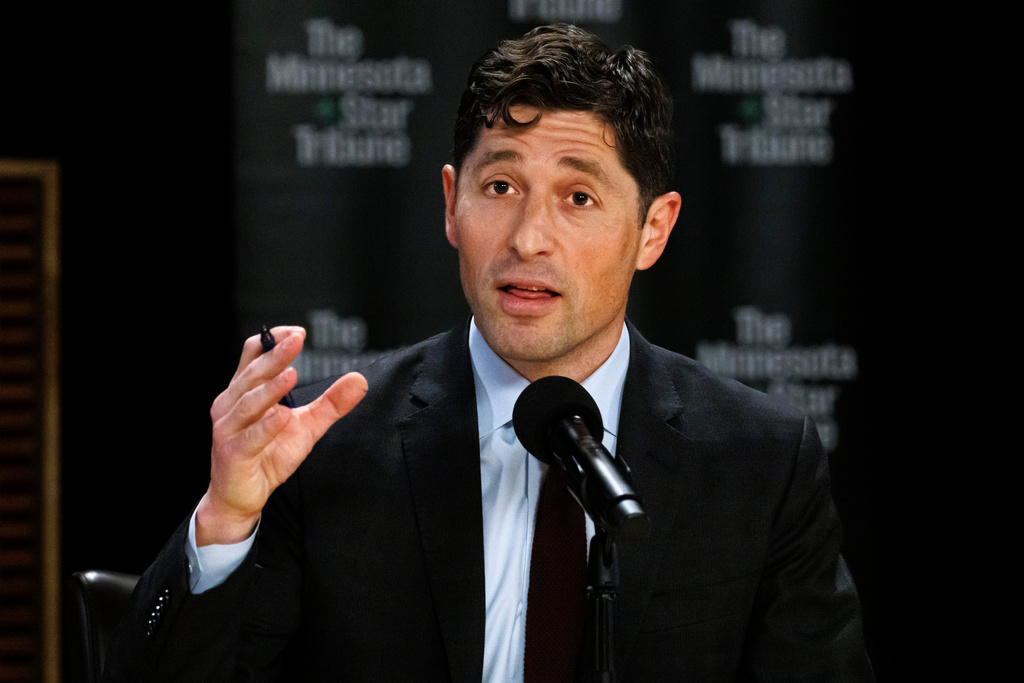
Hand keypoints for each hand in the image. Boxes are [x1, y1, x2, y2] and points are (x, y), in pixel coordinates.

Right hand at [196, 326, 366, 545]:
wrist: (240, 496)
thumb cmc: (267, 455)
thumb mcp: (306, 425)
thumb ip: (330, 403)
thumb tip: (359, 380)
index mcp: (244, 391)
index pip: (252, 355)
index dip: (272, 340)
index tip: (297, 332)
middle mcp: (231, 404)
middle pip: (253, 373)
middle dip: (275, 355)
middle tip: (297, 339)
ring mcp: (229, 428)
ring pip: (249, 402)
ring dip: (270, 387)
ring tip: (291, 373)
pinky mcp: (233, 453)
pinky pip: (250, 437)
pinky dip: (266, 427)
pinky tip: (282, 416)